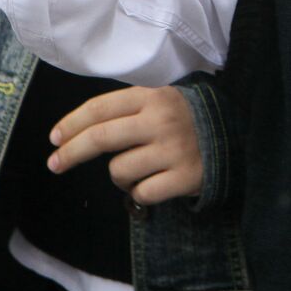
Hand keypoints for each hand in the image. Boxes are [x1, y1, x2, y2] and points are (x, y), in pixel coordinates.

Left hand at [48, 85, 202, 204]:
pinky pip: (142, 193)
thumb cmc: (188, 120)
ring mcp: (173, 150)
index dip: (71, 124)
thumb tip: (79, 131)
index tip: (54, 138)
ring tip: (138, 171)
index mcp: (152, 97)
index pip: (100, 108)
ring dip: (120, 176)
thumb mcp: (162, 101)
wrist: (236, 137)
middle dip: (70, 153)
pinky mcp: (185, 178)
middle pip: (101, 138)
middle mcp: (161, 120)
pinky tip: (155, 183)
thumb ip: (128, 109)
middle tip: (54, 164)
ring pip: (119, 170)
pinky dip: (141, 193)